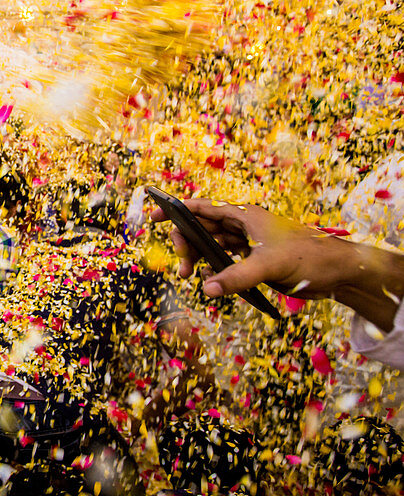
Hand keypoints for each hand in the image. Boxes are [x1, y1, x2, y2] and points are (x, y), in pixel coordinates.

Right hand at [149, 198, 354, 299]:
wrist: (339, 272)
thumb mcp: (269, 266)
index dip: (177, 210)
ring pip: (213, 245)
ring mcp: (249, 242)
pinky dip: (215, 269)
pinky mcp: (256, 258)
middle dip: (187, 244)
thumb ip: (235, 277)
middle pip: (203, 228)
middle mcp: (244, 225)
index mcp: (245, 215)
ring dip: (200, 259)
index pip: (203, 207)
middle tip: (184, 266)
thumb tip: (207, 289)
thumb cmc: (309, 258)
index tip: (155, 216)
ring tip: (192, 277)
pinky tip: (213, 281)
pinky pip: (226, 259)